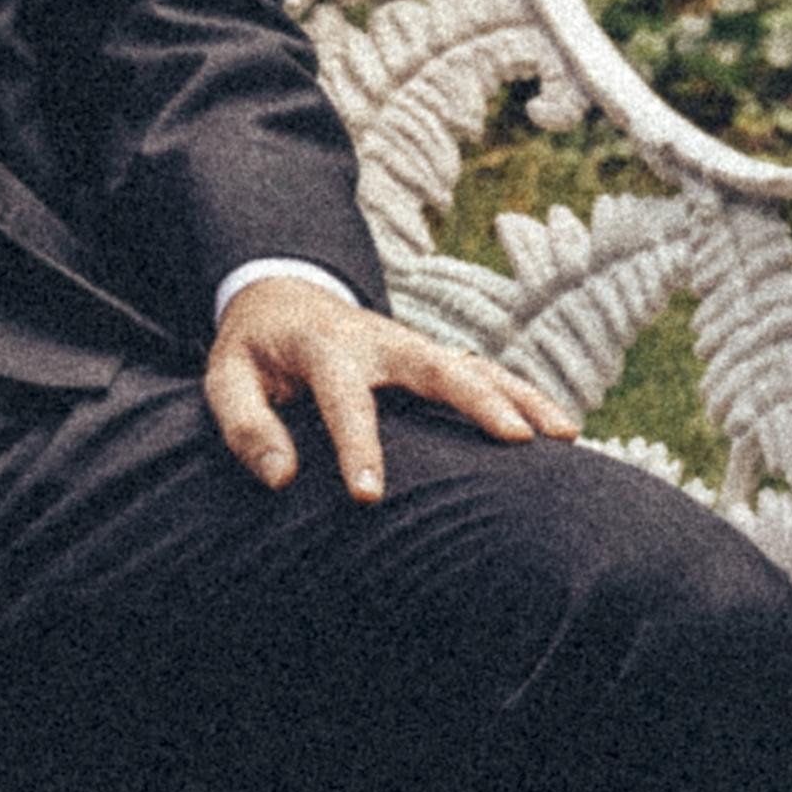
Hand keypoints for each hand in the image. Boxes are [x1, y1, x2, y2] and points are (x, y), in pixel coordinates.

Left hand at [200, 267, 567, 506]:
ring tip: (566, 435)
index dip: (356, 446)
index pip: (344, 398)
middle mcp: (381, 340)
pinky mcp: (433, 356)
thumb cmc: (253, 351)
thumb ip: (245, 426)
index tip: (367, 496)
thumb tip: (281, 478)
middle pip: (437, 365)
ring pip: (476, 366)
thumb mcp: (226, 380)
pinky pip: (485, 374)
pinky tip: (561, 428)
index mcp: (325, 347)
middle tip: (516, 440)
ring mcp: (414, 346)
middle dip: (477, 401)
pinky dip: (524, 397)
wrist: (281, 295)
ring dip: (522, 397)